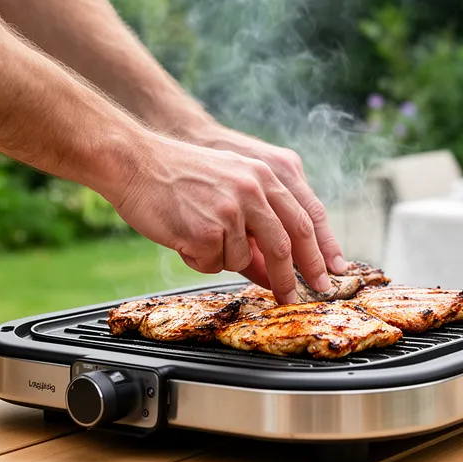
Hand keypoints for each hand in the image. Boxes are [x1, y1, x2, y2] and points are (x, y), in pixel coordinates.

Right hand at [108, 134, 332, 303]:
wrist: (134, 162)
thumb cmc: (179, 178)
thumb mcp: (228, 193)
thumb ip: (256, 230)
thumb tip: (274, 273)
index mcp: (265, 174)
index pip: (305, 218)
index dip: (320, 251)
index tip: (328, 276)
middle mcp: (254, 188)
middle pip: (286, 244)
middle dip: (290, 277)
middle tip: (293, 298)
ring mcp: (232, 208)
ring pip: (242, 259)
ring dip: (220, 258)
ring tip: (195, 231)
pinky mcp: (208, 228)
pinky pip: (212, 263)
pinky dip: (197, 259)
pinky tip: (181, 234)